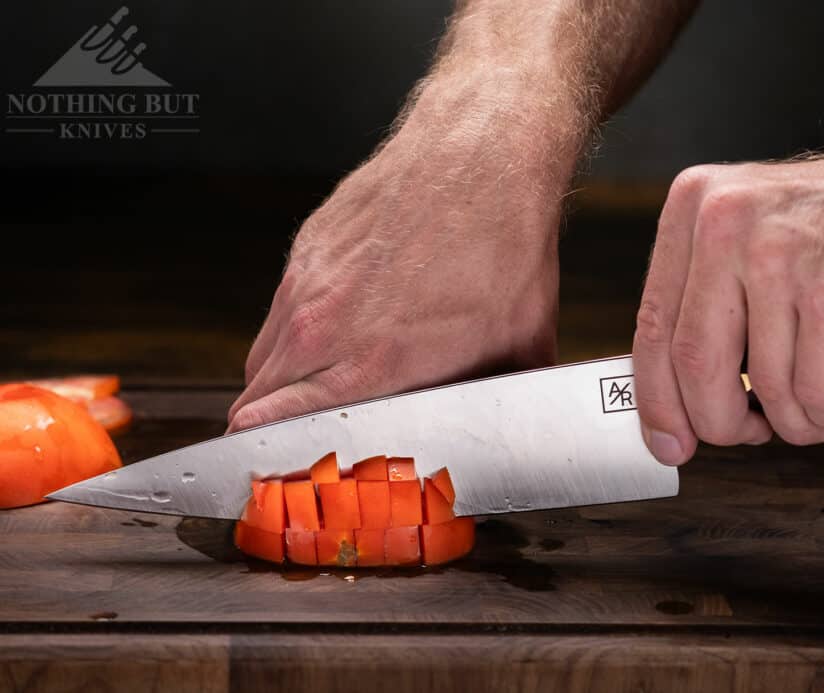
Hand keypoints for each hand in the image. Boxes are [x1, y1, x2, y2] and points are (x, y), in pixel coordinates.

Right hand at [227, 109, 565, 431]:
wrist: (483, 153)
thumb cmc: (504, 245)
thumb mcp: (523, 343)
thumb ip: (510, 399)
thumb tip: (524, 425)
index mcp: (373, 363)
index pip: (280, 427)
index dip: (271, 458)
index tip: (274, 473)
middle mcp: (325, 324)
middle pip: (255, 400)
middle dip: (266, 432)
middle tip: (287, 448)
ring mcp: (309, 280)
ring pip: (262, 354)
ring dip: (277, 383)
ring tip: (306, 396)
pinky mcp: (308, 245)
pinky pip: (281, 307)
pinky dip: (293, 330)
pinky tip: (330, 331)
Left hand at [633, 141, 823, 463]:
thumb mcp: (757, 236)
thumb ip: (707, 301)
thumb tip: (670, 399)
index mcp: (697, 204)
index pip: (652, 325)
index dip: (657, 400)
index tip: (667, 439)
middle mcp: (729, 221)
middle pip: (693, 364)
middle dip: (719, 423)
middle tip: (748, 435)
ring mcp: (782, 256)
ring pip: (760, 390)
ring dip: (793, 422)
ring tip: (823, 403)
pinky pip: (813, 397)